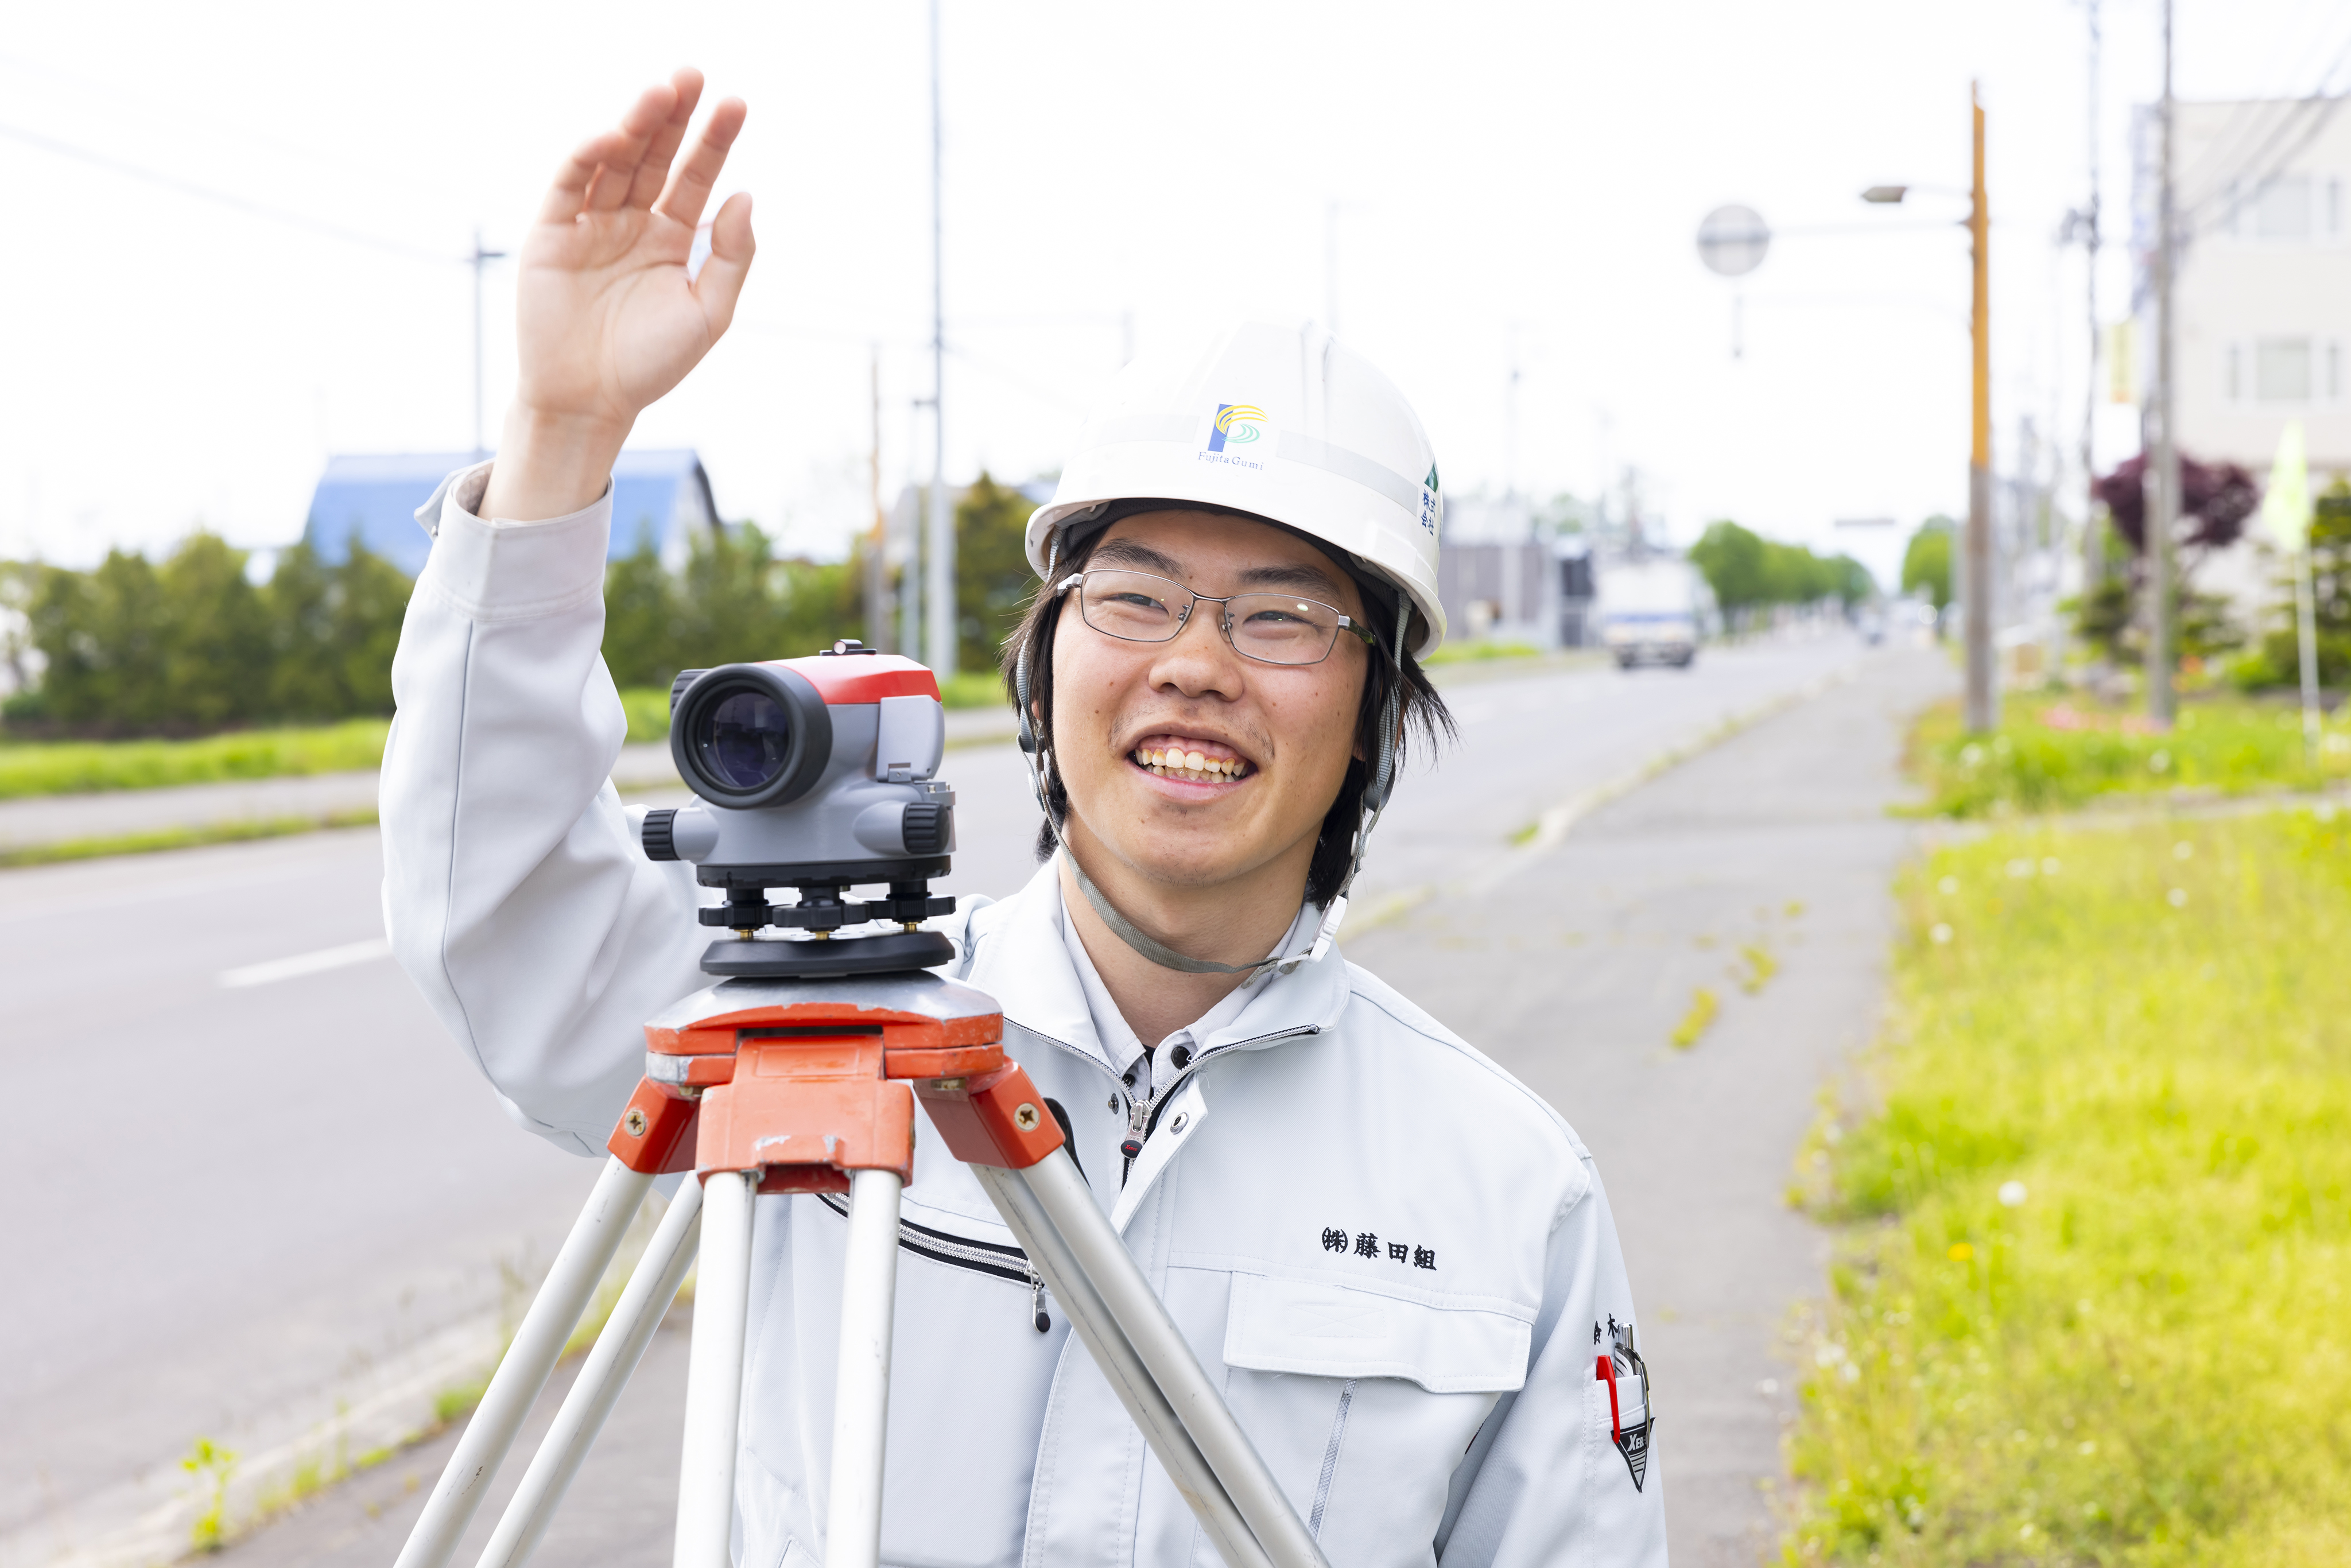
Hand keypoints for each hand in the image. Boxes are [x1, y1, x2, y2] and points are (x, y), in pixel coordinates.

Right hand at [482, 69, 753, 521]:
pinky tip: (614, 136)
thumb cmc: (651, 363)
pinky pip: (570, 186)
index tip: (737, 104)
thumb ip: (729, 256)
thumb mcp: (707, 312)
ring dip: (636, 125)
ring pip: (615, 162)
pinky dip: (588, 158)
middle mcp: (631, 222)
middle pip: (655, 157)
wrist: (590, 402)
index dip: (714, 141)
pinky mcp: (551, 234)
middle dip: (674, 116)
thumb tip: (744, 195)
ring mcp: (590, 224)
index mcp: (671, 238)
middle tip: (693, 76)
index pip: (696, 177)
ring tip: (662, 92)